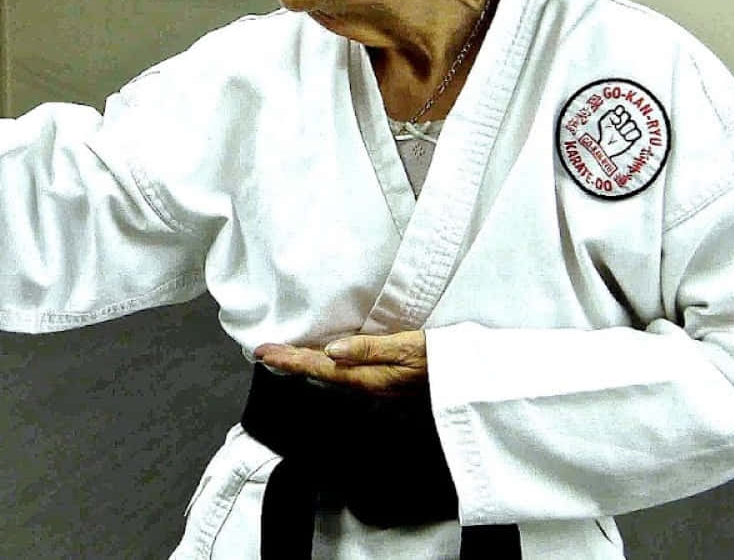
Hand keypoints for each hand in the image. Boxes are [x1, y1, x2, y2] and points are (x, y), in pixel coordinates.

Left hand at [253, 331, 427, 396]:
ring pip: (331, 374)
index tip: (262, 351)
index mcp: (367, 375)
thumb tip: (331, 349)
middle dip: (291, 361)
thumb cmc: (443, 359)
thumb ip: (371, 349)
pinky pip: (346, 374)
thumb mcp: (409, 348)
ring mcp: (376, 385)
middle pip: (320, 372)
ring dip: (305, 364)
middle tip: (263, 351)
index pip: (319, 366)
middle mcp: (367, 383)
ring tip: (284, 356)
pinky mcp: (386, 381)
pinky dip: (327, 365)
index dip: (290, 359)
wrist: (471, 380)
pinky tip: (324, 359)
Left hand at [597, 105, 640, 158]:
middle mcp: (622, 122)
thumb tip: (618, 116)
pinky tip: (625, 138)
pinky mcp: (632, 137)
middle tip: (616, 127)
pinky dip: (631, 135)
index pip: (621, 109)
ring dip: (625, 129)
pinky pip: (638, 132)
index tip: (615, 117)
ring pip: (632, 123)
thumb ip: (609, 115)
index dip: (619, 111)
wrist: (605, 148)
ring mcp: (628, 129)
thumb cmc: (603, 135)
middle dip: (621, 120)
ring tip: (620, 133)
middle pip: (627, 115)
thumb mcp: (603, 123)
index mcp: (615, 117)